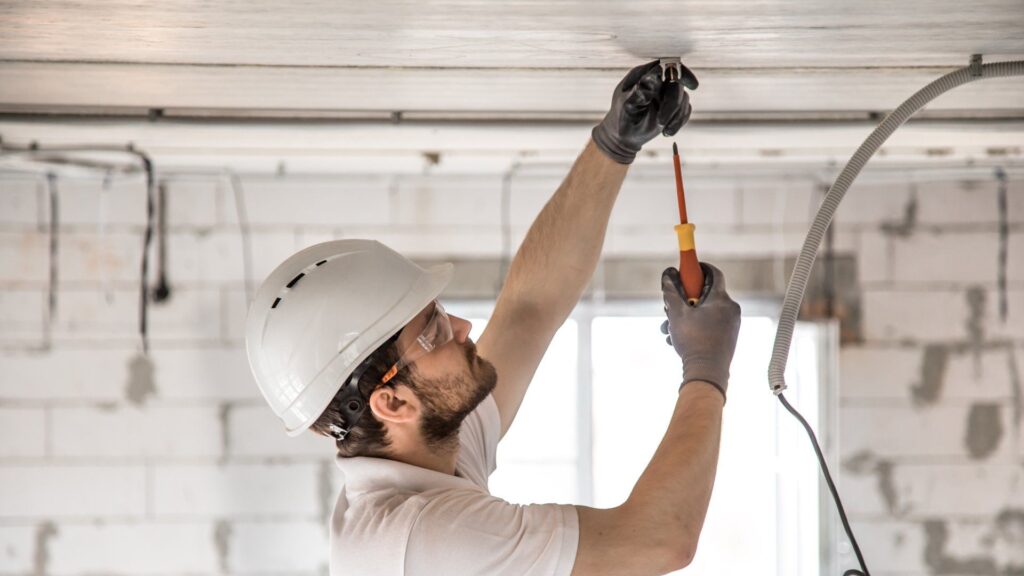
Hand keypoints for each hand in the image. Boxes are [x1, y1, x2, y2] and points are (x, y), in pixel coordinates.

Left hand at [591, 60, 697, 163]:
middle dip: (672, 105)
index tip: (692, 85)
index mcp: (642, 75)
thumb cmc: (622, 119)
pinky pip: (685, 110)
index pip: (665, 66)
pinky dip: (678, 122)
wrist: (625, 137)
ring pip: (683, 98)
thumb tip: (652, 77)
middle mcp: (656, 81)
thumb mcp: (628, 106)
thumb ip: (640, 92)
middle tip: (661, 122)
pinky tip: (667, 132)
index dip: (680, 72)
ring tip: (663, 131)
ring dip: (676, 117)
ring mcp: (666, 93)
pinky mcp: (673, 106)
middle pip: (676, 84)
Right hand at [660, 263, 740, 398]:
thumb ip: (671, 291)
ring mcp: (732, 324)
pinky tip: (678, 339)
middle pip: (705, 294)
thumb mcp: (676, 314)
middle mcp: (731, 308)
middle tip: (670, 306)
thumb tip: (668, 274)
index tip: (687, 268)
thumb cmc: (693, 342)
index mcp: (721, 299)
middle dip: (684, 299)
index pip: (713, 273)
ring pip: (705, 311)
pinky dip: (694, 326)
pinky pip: (710, 324)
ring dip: (685, 316)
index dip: (698, 268)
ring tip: (669, 329)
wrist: (708, 372)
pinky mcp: (729, 336)